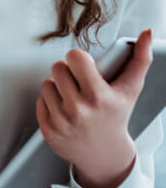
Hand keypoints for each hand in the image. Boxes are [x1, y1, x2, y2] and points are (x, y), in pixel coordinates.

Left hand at [36, 30, 152, 187]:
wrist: (105, 154)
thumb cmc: (116, 116)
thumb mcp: (130, 90)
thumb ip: (140, 59)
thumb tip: (147, 32)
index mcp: (99, 96)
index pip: (74, 56)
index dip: (80, 60)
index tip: (86, 68)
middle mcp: (79, 109)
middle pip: (58, 67)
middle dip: (68, 73)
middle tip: (79, 84)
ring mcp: (62, 121)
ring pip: (47, 83)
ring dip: (58, 88)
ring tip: (73, 98)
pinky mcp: (48, 130)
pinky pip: (40, 101)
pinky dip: (50, 103)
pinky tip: (64, 111)